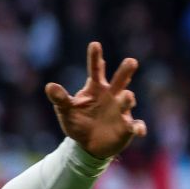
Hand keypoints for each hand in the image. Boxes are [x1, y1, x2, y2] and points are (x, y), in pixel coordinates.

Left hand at [46, 42, 146, 158]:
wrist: (88, 144)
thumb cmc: (78, 123)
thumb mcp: (66, 111)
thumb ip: (60, 99)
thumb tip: (49, 86)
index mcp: (96, 88)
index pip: (96, 70)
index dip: (95, 58)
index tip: (94, 44)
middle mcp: (112, 95)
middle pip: (120, 81)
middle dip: (125, 71)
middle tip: (131, 61)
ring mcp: (121, 110)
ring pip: (127, 101)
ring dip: (127, 99)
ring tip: (127, 96)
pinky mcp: (127, 127)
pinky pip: (135, 126)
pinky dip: (138, 127)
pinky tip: (140, 130)